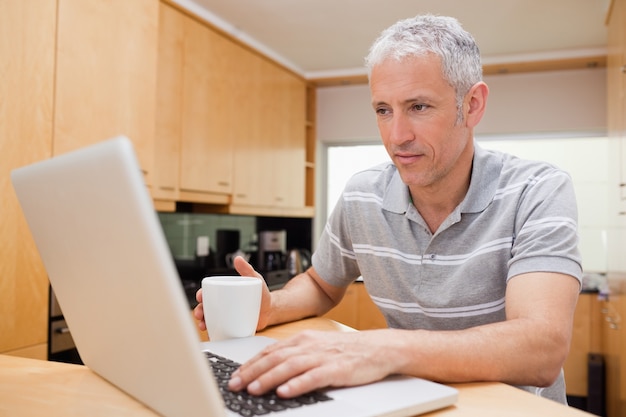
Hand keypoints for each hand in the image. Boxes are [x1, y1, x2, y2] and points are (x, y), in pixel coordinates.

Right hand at [193, 256, 271, 330]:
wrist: (271, 310)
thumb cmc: (261, 294)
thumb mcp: (255, 279)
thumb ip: (247, 269)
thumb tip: (238, 259)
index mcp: (225, 293)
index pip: (209, 292)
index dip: (201, 295)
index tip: (200, 297)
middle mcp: (223, 304)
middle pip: (206, 307)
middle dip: (199, 311)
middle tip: (200, 315)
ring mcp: (226, 317)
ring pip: (210, 320)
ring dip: (203, 323)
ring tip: (204, 326)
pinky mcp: (230, 327)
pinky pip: (219, 331)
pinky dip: (213, 333)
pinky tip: (211, 335)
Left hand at [228, 329, 397, 397]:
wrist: (379, 347)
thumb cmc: (346, 350)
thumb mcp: (316, 346)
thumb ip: (295, 355)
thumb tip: (269, 370)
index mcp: (302, 339)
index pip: (270, 351)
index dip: (250, 364)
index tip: (234, 376)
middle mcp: (309, 346)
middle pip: (275, 358)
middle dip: (252, 372)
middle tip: (235, 385)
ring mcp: (322, 357)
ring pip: (290, 366)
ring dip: (269, 378)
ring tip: (254, 389)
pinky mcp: (336, 369)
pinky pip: (313, 377)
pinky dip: (297, 384)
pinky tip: (285, 392)